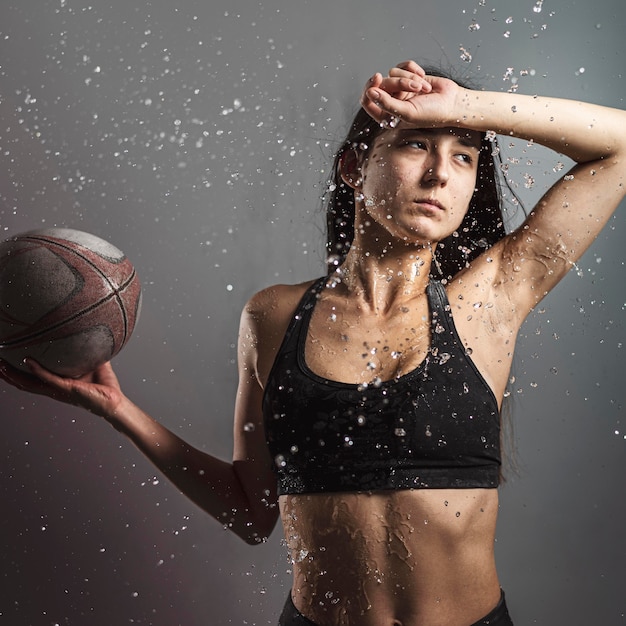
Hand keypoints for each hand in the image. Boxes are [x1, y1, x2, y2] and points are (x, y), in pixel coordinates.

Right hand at [0, 358, 124, 418]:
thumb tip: (88, 330)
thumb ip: (86, 349)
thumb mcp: (92, 362)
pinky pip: (49, 379)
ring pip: (29, 384)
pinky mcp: (67, 389)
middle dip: (6, 374)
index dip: (15, 371)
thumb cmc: (104, 384)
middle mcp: (53, 388)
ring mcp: (58, 390)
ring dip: (13, 374)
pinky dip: (37, 370)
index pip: (30, 378)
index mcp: (56, 383)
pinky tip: (28, 361)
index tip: (5, 360)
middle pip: (22, 382)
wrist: (115, 401)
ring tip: (1, 365)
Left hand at [360, 60, 460, 127]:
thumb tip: (369, 93)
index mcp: (386, 116)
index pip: (367, 100)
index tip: (377, 77)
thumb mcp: (407, 112)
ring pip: (393, 73)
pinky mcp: (408, 77)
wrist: (452, 102)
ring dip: (410, 78)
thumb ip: (386, 104)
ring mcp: (399, 89)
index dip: (369, 88)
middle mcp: (390, 102)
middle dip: (399, 82)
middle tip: (414, 87)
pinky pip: (403, 66)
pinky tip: (423, 77)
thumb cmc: (431, 113)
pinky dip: (414, 69)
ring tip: (424, 88)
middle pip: (381, 84)